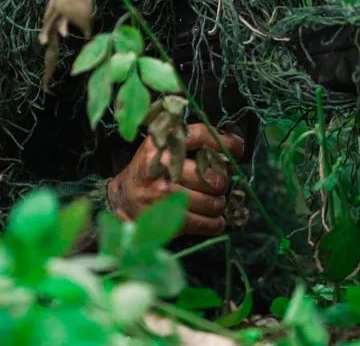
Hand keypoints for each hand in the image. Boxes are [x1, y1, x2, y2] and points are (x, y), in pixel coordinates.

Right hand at [107, 123, 244, 235]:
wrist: (121, 201)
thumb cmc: (149, 172)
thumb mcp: (162, 147)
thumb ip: (191, 142)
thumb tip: (232, 149)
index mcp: (161, 144)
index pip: (201, 136)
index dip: (225, 143)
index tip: (237, 149)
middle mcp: (163, 167)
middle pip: (213, 176)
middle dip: (220, 182)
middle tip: (214, 184)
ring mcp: (164, 194)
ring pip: (214, 202)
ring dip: (218, 204)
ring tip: (210, 202)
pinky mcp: (169, 219)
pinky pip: (208, 223)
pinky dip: (215, 223)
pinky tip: (211, 220)